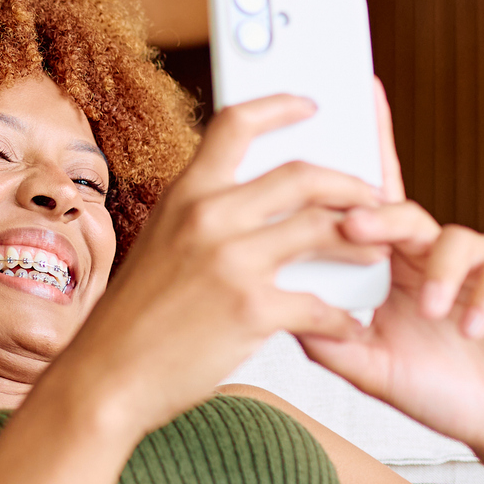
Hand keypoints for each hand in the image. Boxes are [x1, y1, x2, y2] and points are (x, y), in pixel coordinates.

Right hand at [52, 94, 387, 434]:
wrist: (106, 378)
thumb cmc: (131, 321)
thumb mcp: (158, 245)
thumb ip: (199, 218)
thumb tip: (247, 202)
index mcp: (184, 196)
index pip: (236, 125)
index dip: (280, 107)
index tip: (311, 105)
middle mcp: (208, 218)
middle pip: (301, 174)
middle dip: (348, 183)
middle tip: (371, 195)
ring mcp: (231, 261)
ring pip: (323, 229)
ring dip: (361, 241)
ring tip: (377, 252)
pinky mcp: (251, 309)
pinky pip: (320, 304)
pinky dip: (343, 318)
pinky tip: (349, 326)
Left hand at [298, 202, 483, 462]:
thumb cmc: (438, 391)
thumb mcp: (375, 371)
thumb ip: (330, 344)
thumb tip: (279, 315)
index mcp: (394, 271)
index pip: (368, 223)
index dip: (349, 196)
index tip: (314, 184)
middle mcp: (435, 258)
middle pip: (405, 217)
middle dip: (378, 216)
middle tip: (353, 226)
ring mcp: (483, 264)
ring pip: (457, 239)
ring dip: (440, 272)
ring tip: (433, 313)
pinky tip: (473, 328)